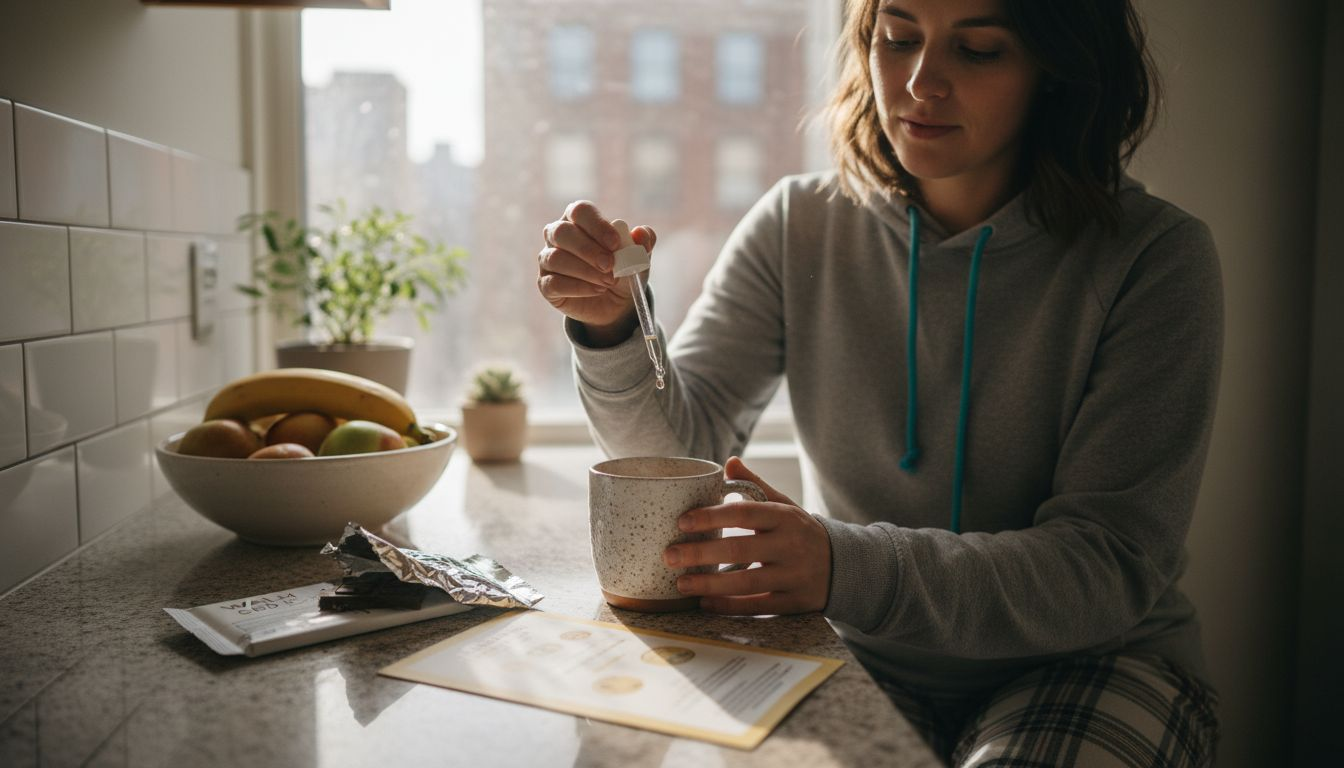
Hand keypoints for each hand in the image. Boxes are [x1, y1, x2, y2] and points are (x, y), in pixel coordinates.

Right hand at [537, 200, 656, 340]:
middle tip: (610, 266)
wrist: (615, 303)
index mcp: (578, 219)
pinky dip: (578, 288)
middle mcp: (557, 235)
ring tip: (608, 281)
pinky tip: (596, 290)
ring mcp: (547, 259)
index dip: (597, 225)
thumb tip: (640, 234)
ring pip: (555, 258)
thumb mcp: (639, 256)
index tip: (615, 243)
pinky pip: (554, 283)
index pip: (580, 211)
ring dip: (585, 271)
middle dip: (588, 250)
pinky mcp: (545, 285)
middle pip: (562, 232)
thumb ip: (644, 241)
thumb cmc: (623, 270)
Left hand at [662, 457, 831, 614]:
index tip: (682, 521)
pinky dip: (729, 606)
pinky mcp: (793, 602)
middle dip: (700, 554)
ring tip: (680, 583)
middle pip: (739, 550)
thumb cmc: (800, 531)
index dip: (711, 517)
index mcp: (784, 517)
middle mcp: (790, 545)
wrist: (843, 565)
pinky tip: (705, 603)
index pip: (743, 513)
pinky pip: (757, 605)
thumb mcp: (784, 505)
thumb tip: (729, 462)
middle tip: (669, 555)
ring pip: (746, 582)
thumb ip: (755, 486)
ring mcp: (793, 575)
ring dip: (709, 584)